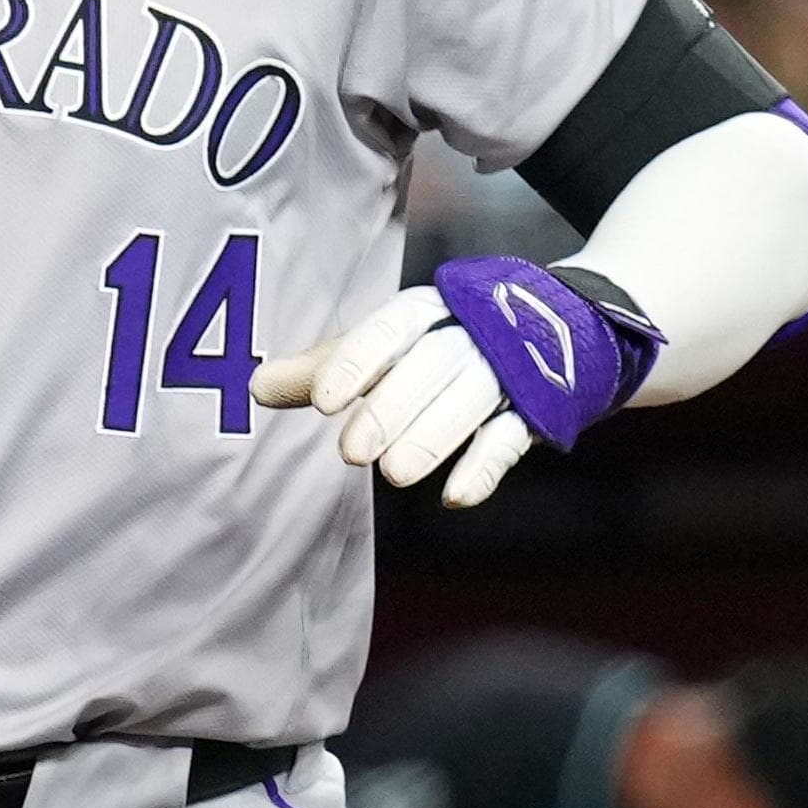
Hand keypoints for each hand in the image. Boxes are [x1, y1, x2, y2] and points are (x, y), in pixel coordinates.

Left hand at [252, 289, 535, 508]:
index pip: (390, 328)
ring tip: (394, 474)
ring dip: (433, 437)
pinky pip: (512, 437)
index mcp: (425, 310)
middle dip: (390, 408)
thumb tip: (257, 387)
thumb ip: (323, 369)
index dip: (356, 361)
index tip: (322, 401)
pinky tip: (456, 497)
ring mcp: (506, 371)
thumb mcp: (381, 349)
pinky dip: (486, 467)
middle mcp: (468, 333)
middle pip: (430, 365)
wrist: (550, 330)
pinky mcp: (535, 410)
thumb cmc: (437, 343)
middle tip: (351, 453)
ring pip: (472, 399)